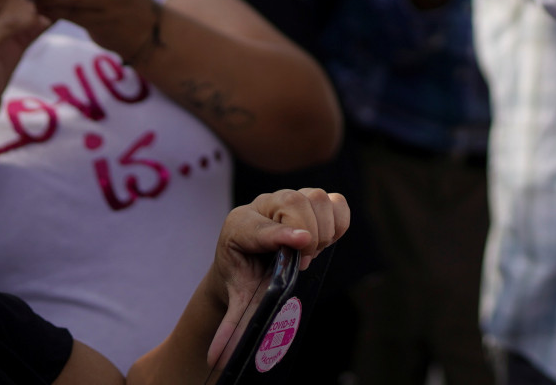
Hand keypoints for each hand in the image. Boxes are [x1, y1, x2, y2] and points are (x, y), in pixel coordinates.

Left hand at [203, 188, 350, 366]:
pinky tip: (328, 239)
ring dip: (323, 229)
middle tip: (301, 263)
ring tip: (310, 253)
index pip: (261, 226)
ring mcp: (288, 199)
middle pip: (294, 202)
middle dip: (307, 236)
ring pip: (315, 197)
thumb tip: (217, 358)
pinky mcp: (311, 200)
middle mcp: (263, 205)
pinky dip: (338, 219)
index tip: (303, 243)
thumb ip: (231, 325)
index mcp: (238, 226)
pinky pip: (334, 200)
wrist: (248, 259)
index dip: (281, 234)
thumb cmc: (244, 279)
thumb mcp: (239, 299)